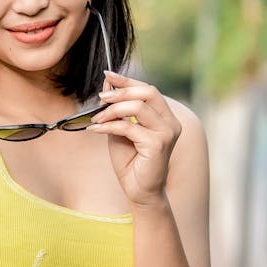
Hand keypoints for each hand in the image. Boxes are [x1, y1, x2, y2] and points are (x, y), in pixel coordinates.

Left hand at [89, 71, 181, 205]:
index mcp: (165, 117)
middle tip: (101, 97)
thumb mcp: (121, 130)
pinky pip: (128, 127)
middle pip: (148, 92)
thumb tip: (108, 84)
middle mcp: (170, 123)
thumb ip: (117, 110)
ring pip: (138, 107)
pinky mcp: (157, 145)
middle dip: (121, 92)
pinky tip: (95, 129)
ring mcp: (166, 133)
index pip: (148, 90)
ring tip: (97, 119)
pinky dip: (109, 126)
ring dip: (112, 110)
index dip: (128, 81)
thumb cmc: (131, 162)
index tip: (108, 75)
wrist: (139, 191)